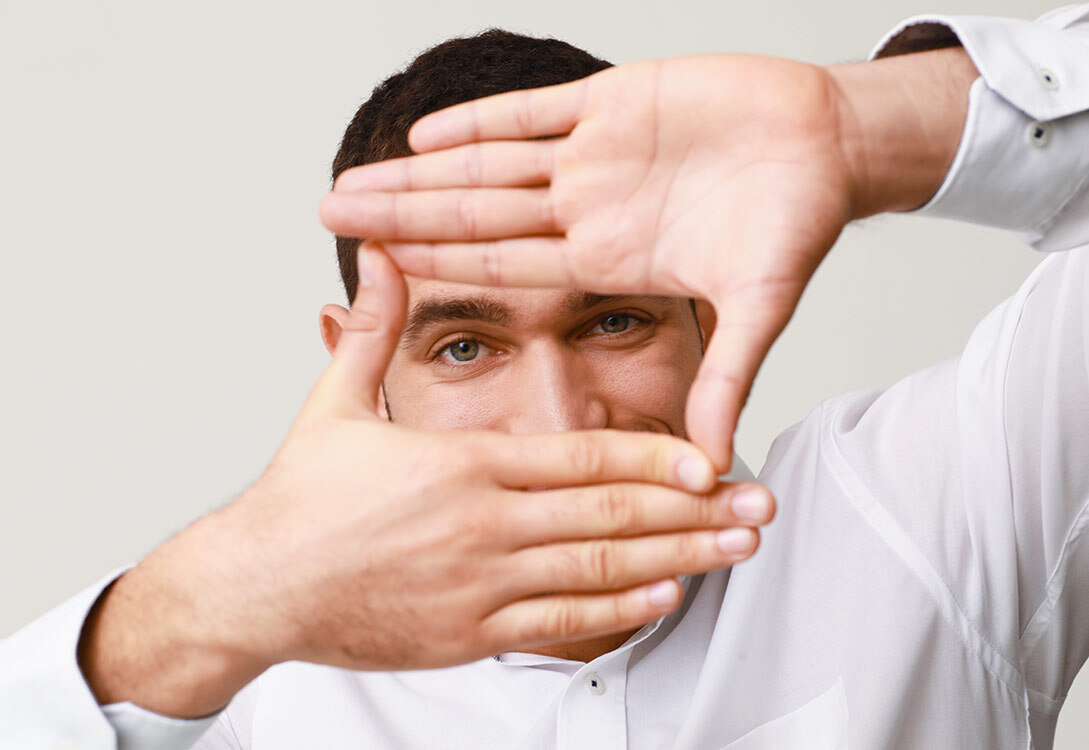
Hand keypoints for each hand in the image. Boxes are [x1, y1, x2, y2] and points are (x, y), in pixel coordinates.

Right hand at [78, 245, 775, 717]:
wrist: (255, 585)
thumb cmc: (300, 497)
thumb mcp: (337, 401)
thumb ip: (375, 327)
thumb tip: (385, 253)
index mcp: (462, 465)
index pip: (579, 460)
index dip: (652, 459)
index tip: (711, 457)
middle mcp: (482, 526)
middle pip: (608, 518)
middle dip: (693, 511)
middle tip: (758, 505)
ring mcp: (478, 585)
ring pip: (597, 573)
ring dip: (676, 559)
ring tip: (736, 550)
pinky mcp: (466, 634)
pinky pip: (557, 626)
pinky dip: (616, 613)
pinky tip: (665, 596)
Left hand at [320, 49, 976, 470]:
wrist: (829, 144)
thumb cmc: (797, 221)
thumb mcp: (757, 307)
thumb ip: (725, 375)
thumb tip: (712, 459)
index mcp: (606, 257)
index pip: (504, 267)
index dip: (439, 268)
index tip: (376, 273)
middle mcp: (587, 206)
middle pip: (474, 213)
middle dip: (401, 215)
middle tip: (328, 217)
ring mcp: (595, 153)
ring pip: (488, 163)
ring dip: (420, 172)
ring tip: (354, 179)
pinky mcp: (616, 99)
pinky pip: (535, 110)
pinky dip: (481, 118)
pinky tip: (426, 133)